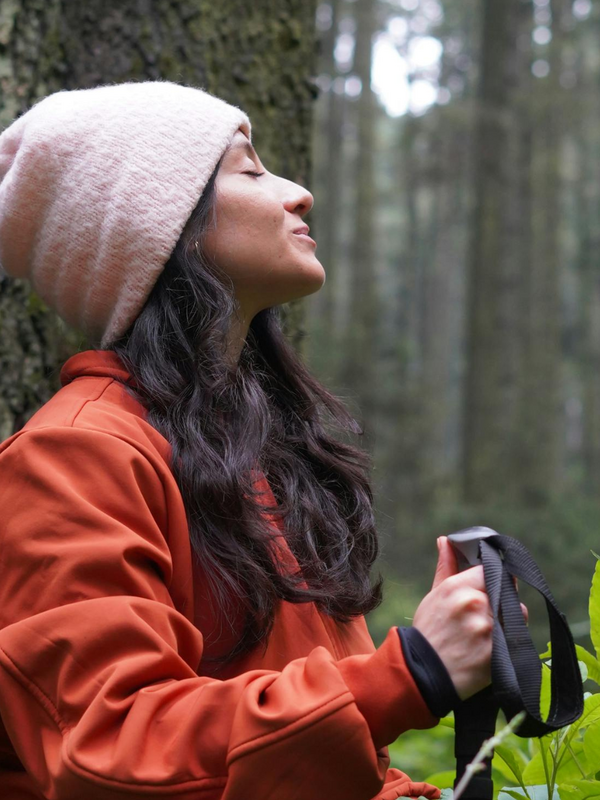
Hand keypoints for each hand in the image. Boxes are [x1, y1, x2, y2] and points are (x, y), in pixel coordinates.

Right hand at [412, 536, 527, 700]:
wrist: (423, 675)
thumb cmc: (428, 633)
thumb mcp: (434, 596)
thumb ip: (445, 566)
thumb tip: (445, 540)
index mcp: (457, 587)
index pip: (490, 569)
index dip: (492, 577)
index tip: (489, 587)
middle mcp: (475, 603)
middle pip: (507, 591)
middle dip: (501, 600)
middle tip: (485, 614)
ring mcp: (488, 628)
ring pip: (516, 614)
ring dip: (508, 619)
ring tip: (487, 633)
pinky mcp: (499, 651)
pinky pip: (517, 636)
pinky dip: (510, 640)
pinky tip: (491, 647)